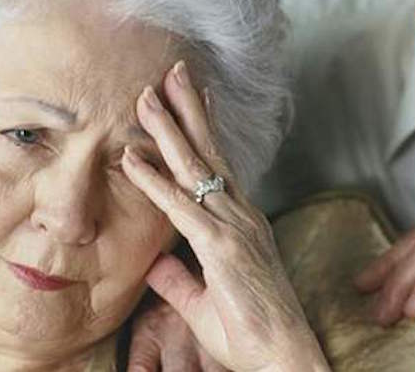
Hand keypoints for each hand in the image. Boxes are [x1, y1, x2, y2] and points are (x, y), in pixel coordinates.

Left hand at [121, 61, 328, 371]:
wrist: (281, 357)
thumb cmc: (250, 334)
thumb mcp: (203, 303)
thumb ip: (179, 279)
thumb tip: (156, 264)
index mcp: (242, 224)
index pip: (219, 166)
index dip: (203, 130)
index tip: (190, 97)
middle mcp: (242, 217)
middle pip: (210, 153)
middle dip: (187, 110)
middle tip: (171, 72)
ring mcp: (235, 229)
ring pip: (196, 169)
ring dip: (168, 131)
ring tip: (146, 96)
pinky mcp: (221, 249)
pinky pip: (181, 209)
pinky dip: (155, 182)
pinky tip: (133, 158)